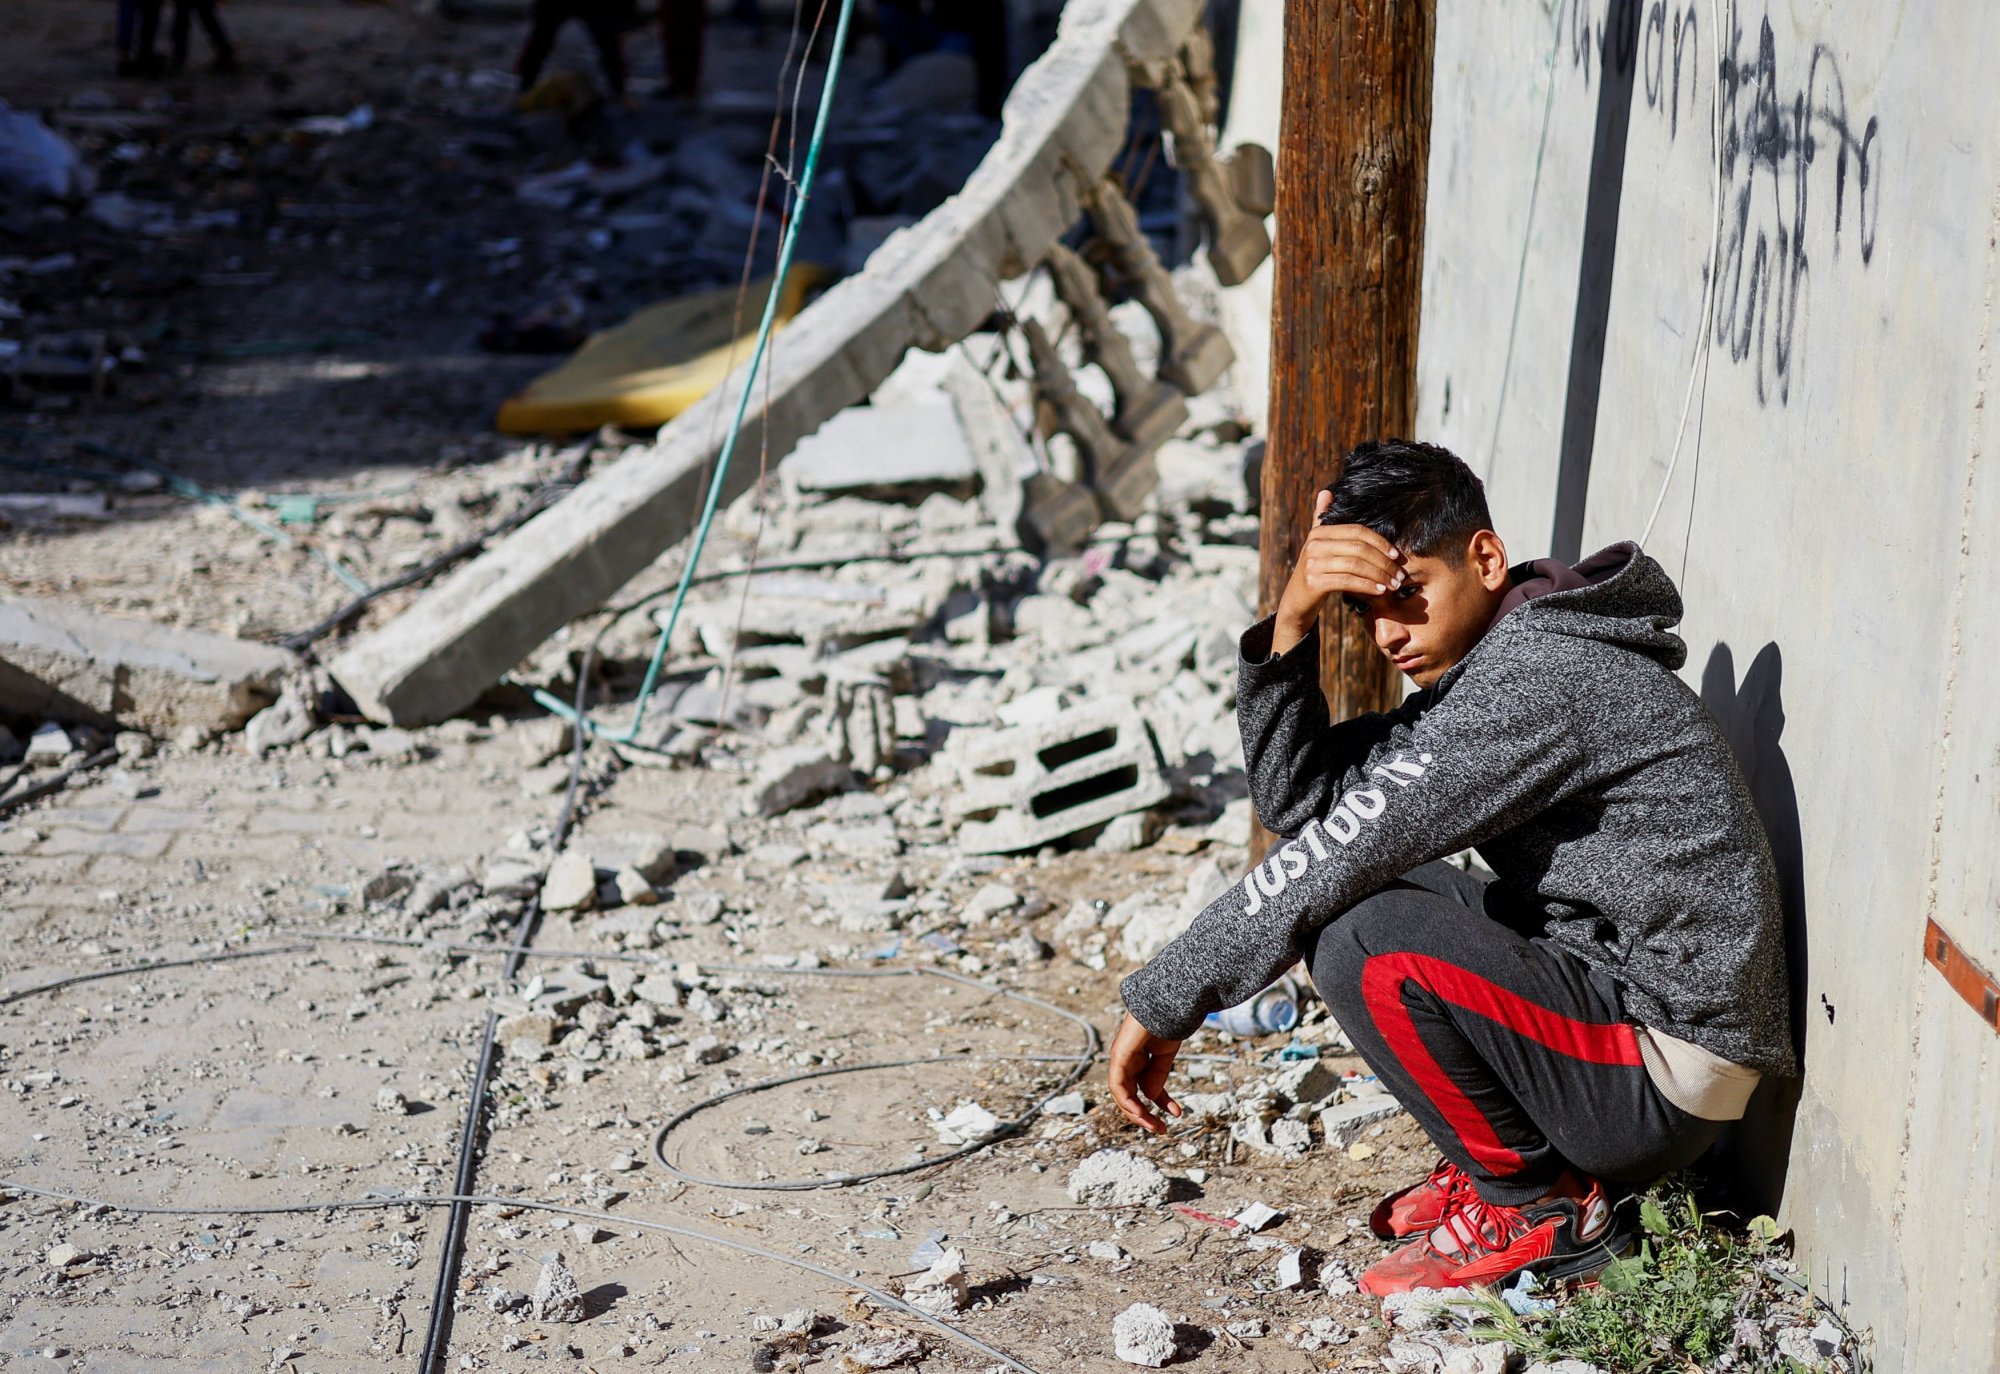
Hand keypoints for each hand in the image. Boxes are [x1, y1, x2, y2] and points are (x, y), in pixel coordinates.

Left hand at [1106, 1013, 1183, 1134]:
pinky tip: (1139, 1112)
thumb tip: (1150, 1098)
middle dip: (1144, 1114)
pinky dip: (1126, 1100)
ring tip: (1154, 1126)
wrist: (1170, 1004)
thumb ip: (1157, 1076)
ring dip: (1136, 1113)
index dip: (1157, 1104)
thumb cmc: (1167, 1024)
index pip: (1142, 1088)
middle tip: (1160, 1129)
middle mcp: (1126, 1060)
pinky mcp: (1119, 1054)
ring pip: (1121, 1093)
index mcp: (1138, 1059)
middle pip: (1129, 1095)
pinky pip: (1118, 1083)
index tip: (1174, 1114)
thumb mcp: (1164, 1056)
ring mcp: (1121, 1057)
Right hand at [1272, 489, 1404, 654]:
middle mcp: (1314, 544)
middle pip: (1358, 548)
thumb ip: (1322, 519)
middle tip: (1399, 575)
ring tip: (1393, 584)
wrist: (1296, 600)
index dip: (1380, 542)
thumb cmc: (1315, 571)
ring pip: (1356, 565)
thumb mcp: (1318, 545)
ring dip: (1379, 576)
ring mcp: (1312, 563)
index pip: (1357, 531)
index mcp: (1318, 532)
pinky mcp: (1313, 582)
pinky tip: (1379, 591)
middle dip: (1384, 562)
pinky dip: (1367, 586)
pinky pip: (1347, 581)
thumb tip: (1326, 492)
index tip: (1397, 556)